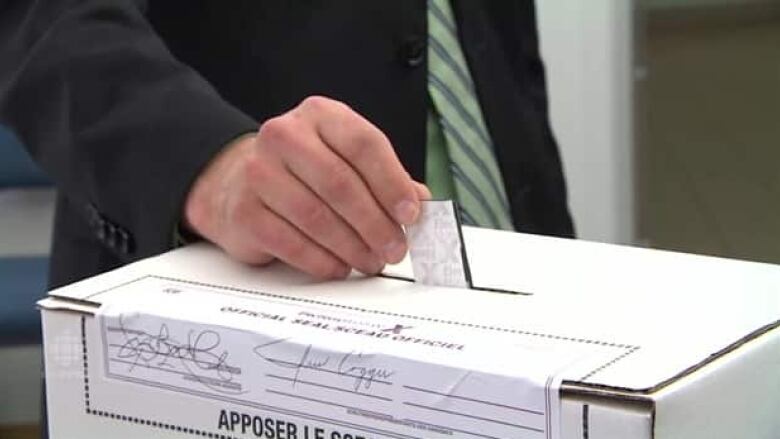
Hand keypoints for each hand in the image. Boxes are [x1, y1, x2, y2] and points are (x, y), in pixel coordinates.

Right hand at [184, 96, 430, 278]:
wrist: (236, 181)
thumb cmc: (303, 171)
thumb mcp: (345, 159)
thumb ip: (384, 178)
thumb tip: (422, 204)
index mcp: (320, 116)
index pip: (364, 145)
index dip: (392, 183)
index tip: (412, 214)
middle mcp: (285, 136)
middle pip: (341, 184)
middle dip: (375, 224)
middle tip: (396, 249)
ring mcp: (258, 172)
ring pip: (317, 217)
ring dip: (352, 247)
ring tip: (371, 261)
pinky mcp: (243, 211)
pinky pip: (291, 243)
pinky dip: (322, 261)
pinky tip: (340, 267)